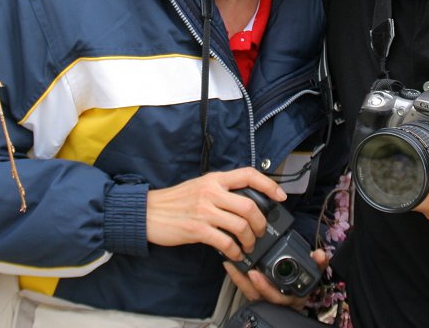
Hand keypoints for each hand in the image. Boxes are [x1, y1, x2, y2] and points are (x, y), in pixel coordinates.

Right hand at [146, 167, 286, 259]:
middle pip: (250, 205)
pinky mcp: (198, 229)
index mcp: (214, 179)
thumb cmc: (174, 201)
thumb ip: (220, 190)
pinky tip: (234, 254)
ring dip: (249, 239)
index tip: (280, 196)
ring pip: (241, 225)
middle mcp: (211, 192)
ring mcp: (205, 210)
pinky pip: (225, 242)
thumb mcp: (199, 186)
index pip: (249, 175)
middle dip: (261, 223)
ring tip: (248, 245)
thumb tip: (245, 201)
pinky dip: (235, 251)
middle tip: (261, 231)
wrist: (147, 212)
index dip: (269, 184)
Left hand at [222, 248, 328, 308]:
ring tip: (231, 265)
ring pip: (251, 293)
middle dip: (250, 283)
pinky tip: (230, 266)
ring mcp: (265, 299)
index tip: (255, 275)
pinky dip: (238, 278)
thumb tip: (320, 255)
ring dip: (240, 279)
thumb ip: (318, 264)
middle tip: (244, 270)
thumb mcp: (314, 274)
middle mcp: (276, 302)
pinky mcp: (257, 294)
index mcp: (291, 298)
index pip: (277, 297)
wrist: (295, 294)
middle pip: (260, 297)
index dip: (265, 287)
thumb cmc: (302, 282)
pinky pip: (246, 289)